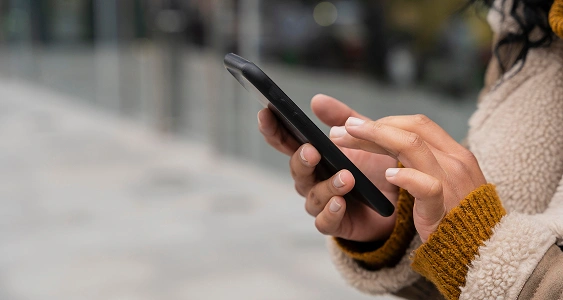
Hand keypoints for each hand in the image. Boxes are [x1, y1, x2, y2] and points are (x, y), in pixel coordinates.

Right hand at [258, 94, 398, 241]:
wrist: (399, 200)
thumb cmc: (374, 166)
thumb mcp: (363, 135)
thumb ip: (341, 118)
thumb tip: (316, 100)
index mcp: (312, 155)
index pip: (285, 141)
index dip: (272, 128)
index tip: (265, 113)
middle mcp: (311, 179)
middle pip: (297, 169)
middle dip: (302, 159)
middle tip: (312, 150)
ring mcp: (321, 202)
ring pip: (313, 196)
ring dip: (328, 186)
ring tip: (347, 178)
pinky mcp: (335, 223)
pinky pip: (325, 221)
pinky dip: (331, 212)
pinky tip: (340, 203)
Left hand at [330, 115, 486, 241]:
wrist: (480, 251)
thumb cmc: (452, 214)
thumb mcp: (437, 179)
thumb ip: (410, 159)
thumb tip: (379, 139)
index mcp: (453, 153)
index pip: (417, 125)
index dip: (385, 121)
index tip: (355, 125)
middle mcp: (454, 162)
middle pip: (410, 130)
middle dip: (373, 126)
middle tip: (342, 126)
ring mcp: (451, 183)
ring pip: (413, 147)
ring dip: (375, 139)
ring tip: (347, 138)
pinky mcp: (443, 210)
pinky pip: (428, 187)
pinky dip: (406, 177)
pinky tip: (387, 176)